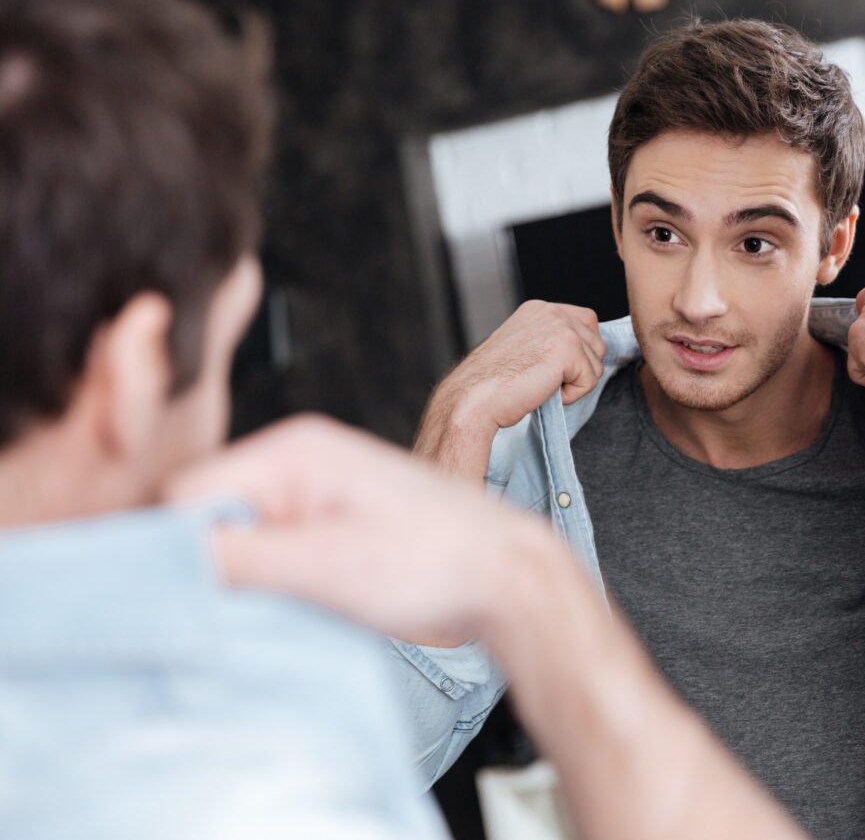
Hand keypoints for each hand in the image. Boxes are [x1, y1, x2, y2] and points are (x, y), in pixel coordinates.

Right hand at [163, 414, 550, 644]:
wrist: (506, 574)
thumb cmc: (437, 561)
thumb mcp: (323, 567)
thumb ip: (237, 558)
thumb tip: (165, 559)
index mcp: (293, 451)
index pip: (189, 493)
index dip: (178, 551)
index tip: (192, 600)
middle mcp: (301, 457)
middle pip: (212, 510)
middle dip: (217, 563)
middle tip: (249, 606)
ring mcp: (320, 485)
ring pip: (244, 530)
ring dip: (249, 574)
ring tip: (292, 600)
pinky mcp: (335, 515)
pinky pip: (277, 542)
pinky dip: (277, 575)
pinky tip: (305, 597)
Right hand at [449, 300, 605, 428]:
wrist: (474, 398)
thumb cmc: (493, 384)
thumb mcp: (525, 350)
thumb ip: (551, 342)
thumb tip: (583, 355)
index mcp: (539, 309)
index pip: (586, 323)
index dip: (577, 353)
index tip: (548, 368)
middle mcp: (552, 311)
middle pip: (597, 344)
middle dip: (577, 369)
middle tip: (541, 379)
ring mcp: (561, 327)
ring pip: (596, 365)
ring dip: (572, 384)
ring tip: (538, 384)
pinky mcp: (568, 349)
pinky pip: (590, 381)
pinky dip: (570, 396)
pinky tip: (541, 390)